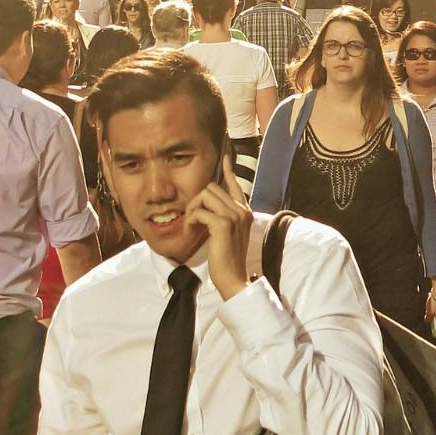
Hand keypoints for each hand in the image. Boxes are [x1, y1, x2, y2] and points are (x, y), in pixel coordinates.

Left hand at [185, 173, 254, 299]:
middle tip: (193, 218)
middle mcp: (241, 210)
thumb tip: (209, 205)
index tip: (225, 156)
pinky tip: (191, 231)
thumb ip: (224, 217)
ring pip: (205, 195)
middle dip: (197, 200)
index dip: (228, 169)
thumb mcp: (228, 233)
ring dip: (193, 208)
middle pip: (212, 187)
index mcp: (244, 211)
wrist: (233, 278)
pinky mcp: (223, 224)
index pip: (235, 184)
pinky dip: (191, 220)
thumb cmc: (227, 258)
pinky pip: (200, 211)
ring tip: (192, 224)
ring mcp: (234, 216)